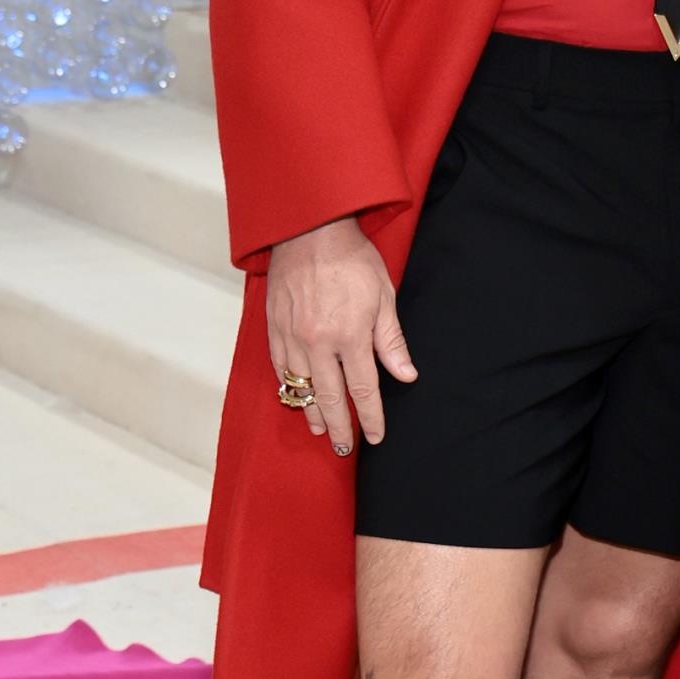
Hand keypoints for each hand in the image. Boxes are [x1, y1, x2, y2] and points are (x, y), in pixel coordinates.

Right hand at [266, 216, 416, 453]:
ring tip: (319, 430)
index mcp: (350, 336)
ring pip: (301, 387)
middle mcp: (318, 343)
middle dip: (340, 428)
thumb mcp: (383, 296)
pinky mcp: (273, 327)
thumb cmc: (351, 258)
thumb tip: (406, 376)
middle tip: (344, 449)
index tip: (376, 436)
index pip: (363, 390)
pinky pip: (279, 367)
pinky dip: (289, 386)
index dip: (371, 417)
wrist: (309, 229)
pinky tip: (296, 396)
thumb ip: (391, 341)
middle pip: (330, 398)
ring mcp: (292, 336)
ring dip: (311, 412)